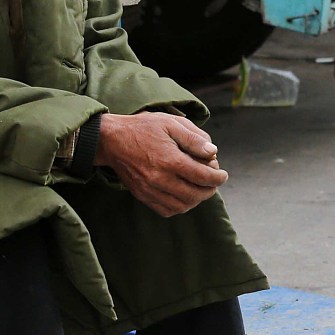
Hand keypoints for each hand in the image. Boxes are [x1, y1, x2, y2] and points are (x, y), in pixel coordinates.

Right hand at [95, 112, 227, 216]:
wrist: (111, 139)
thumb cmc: (143, 128)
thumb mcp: (171, 123)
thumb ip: (194, 138)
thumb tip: (213, 152)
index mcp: (170, 160)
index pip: (203, 177)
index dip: (218, 177)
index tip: (223, 175)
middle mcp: (160, 179)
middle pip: (195, 195)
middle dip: (210, 190)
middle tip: (214, 182)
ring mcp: (150, 190)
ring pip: (182, 206)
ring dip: (196, 200)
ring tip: (200, 189)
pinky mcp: (142, 195)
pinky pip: (166, 210)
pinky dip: (180, 207)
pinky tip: (184, 196)